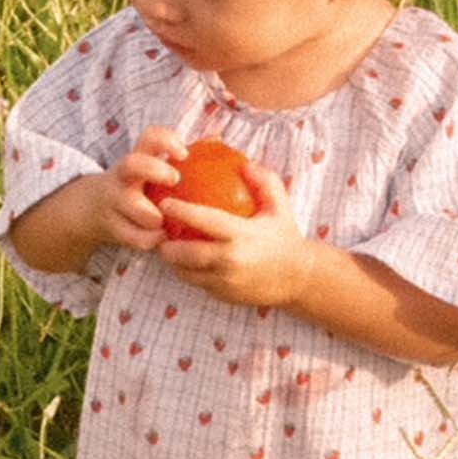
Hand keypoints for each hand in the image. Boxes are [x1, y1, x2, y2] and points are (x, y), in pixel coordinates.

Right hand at [93, 126, 184, 252]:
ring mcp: (115, 201)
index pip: (148, 138)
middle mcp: (124, 176)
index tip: (184, 153)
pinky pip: (131, 235)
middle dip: (154, 170)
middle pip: (132, 164)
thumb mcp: (152, 167)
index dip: (165, 140)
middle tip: (175, 179)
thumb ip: (180, 157)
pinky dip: (149, 239)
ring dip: (151, 214)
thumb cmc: (139, 186)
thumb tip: (218, 139)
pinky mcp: (112, 226)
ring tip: (166, 222)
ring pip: (130, 203)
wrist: (93, 209)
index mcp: (139, 158)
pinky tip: (164, 240)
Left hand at [157, 158, 312, 308]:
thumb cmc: (285, 236)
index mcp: (241, 236)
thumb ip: (264, 181)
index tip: (165, 203)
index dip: (182, 212)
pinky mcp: (223, 295)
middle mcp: (230, 261)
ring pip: (186, 272)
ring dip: (173, 261)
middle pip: (186, 254)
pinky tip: (183, 261)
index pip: (205, 221)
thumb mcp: (279, 206)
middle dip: (166, 244)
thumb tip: (243, 163)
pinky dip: (188, 272)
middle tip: (158, 230)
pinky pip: (197, 282)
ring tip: (166, 246)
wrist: (298, 278)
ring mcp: (225, 282)